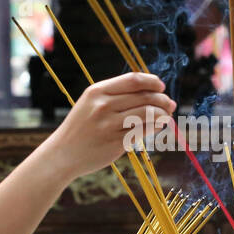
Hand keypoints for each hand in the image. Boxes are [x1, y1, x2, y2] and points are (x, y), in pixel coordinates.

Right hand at [41, 72, 175, 177]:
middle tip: (170, 104)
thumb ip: (116, 95)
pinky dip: (155, 127)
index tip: (161, 86)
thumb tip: (150, 90)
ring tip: (167, 116)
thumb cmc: (81, 127)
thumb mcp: (91, 103)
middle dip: (162, 99)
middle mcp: (103, 106)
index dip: (152, 81)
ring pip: (147, 114)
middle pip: (144, 97)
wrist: (62, 154)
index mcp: (97, 91)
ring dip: (163, 114)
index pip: (133, 80)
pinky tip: (158, 126)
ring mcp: (109, 125)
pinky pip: (143, 131)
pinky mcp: (115, 143)